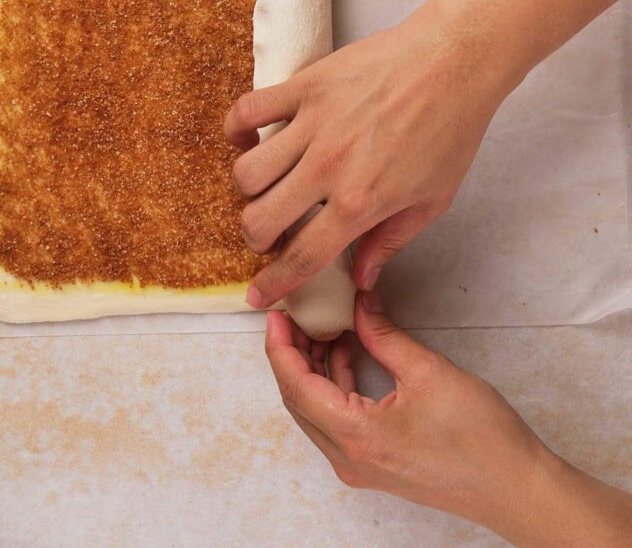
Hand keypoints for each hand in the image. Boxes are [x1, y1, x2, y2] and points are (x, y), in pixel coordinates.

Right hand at [225, 0, 511, 307]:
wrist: (453, 62)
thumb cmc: (450, 130)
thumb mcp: (433, 201)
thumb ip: (390, 242)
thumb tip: (361, 278)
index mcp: (360, 202)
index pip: (302, 257)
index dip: (274, 283)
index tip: (257, 294)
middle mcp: (328, 167)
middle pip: (259, 219)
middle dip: (257, 237)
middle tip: (271, 230)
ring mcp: (311, 124)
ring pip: (247, 172)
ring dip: (249, 190)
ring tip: (267, 185)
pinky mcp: (304, 86)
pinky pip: (248, 110)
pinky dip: (237, 130)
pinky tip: (249, 138)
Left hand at [266, 295, 631, 546]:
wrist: (515, 486)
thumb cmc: (479, 436)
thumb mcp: (429, 372)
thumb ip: (384, 335)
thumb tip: (358, 305)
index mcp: (356, 436)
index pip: (296, 387)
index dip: (280, 348)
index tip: (276, 315)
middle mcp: (349, 458)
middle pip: (299, 400)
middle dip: (292, 355)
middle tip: (295, 314)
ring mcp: (360, 466)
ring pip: (316, 411)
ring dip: (313, 369)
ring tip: (322, 325)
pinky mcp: (374, 464)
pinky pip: (337, 421)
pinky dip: (334, 385)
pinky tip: (347, 352)